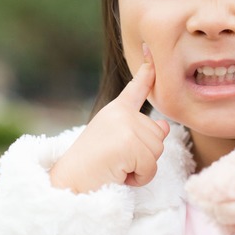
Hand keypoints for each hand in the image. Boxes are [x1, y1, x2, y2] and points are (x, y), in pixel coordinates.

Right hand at [49, 54, 169, 192]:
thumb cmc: (90, 166)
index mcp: (116, 111)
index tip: (151, 52)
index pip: (136, 88)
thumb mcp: (117, 144)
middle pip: (158, 136)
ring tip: (116, 168)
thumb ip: (141, 132)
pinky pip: (151, 168)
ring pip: (157, 153)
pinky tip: (119, 175)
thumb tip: (165, 126)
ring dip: (141, 169)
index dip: (147, 72)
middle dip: (144, 156)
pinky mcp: (130, 144)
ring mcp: (126, 126)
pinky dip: (139, 179)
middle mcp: (122, 114)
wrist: (70, 182)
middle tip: (117, 161)